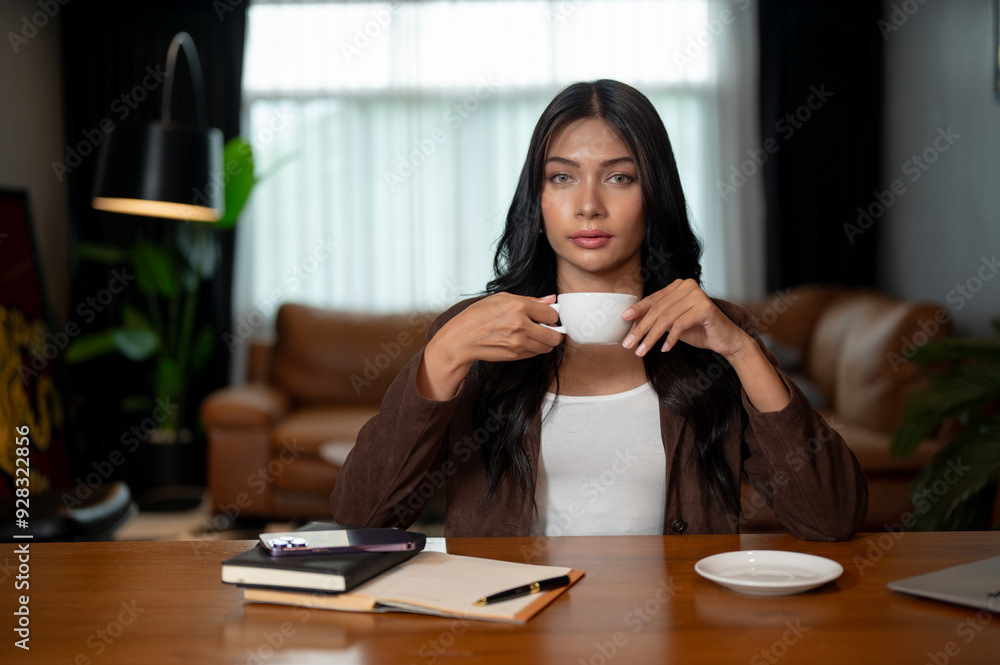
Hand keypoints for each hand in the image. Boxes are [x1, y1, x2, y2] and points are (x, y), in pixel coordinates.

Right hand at [418, 293, 563, 399]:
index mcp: (519, 307)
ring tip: (535, 334)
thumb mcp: (502, 298)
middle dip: (555, 332)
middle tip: (548, 328)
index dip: (553, 315)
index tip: (549, 316)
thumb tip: (551, 299)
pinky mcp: (515, 355)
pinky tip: (524, 341)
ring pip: (547, 347)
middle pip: (555, 335)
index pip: (552, 314)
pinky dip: (535, 348)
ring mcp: (519, 343)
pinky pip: (535, 353)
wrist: (462, 338)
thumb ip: (530, 300)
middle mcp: (521, 325)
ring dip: (546, 342)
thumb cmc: (478, 315)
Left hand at [620, 279, 749, 358]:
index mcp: (678, 286)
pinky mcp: (705, 308)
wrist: (725, 340)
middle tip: (629, 344)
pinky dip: (670, 339)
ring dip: (651, 337)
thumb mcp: (672, 324)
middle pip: (658, 310)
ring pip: (666, 318)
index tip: (624, 320)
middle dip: (641, 328)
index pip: (654, 299)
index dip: (638, 310)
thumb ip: (656, 318)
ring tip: (641, 351)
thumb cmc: (698, 330)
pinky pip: (680, 324)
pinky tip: (664, 349)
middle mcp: (687, 286)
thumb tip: (630, 321)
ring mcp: (697, 295)